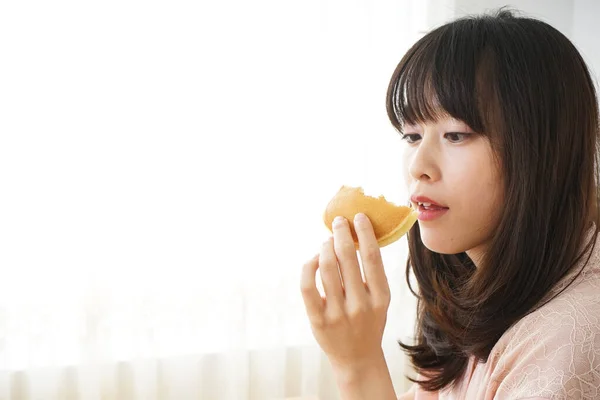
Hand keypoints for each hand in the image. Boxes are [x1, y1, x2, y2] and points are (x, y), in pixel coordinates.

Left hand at [300, 213, 390, 370]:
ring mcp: (338, 314)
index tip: (358, 217)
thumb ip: (371, 274)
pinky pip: (308, 286)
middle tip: (338, 222)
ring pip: (327, 268)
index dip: (365, 233)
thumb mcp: (379, 300)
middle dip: (341, 233)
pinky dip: (309, 266)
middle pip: (347, 257)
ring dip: (325, 247)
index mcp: (380, 297)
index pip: (373, 257)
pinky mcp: (318, 321)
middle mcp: (360, 305)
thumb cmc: (368, 322)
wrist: (357, 359)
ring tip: (328, 240)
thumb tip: (355, 236)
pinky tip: (314, 259)